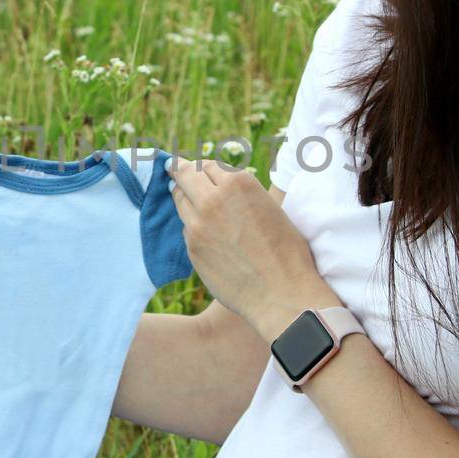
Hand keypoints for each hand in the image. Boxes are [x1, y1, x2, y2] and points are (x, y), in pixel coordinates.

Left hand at [167, 157, 339, 342]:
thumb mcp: (269, 207)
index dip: (201, 167)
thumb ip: (240, 193)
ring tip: (188, 199)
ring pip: (180, 201)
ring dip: (185, 198)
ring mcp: (198, 224)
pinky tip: (206, 234)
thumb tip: (220, 184)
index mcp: (238, 183)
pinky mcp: (192, 248)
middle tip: (172, 169)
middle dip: (179, 172)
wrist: (281, 293)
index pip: (207, 164)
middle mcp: (213, 199)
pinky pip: (187, 229)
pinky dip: (193, 226)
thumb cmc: (286, 251)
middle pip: (184, 175)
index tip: (194, 167)